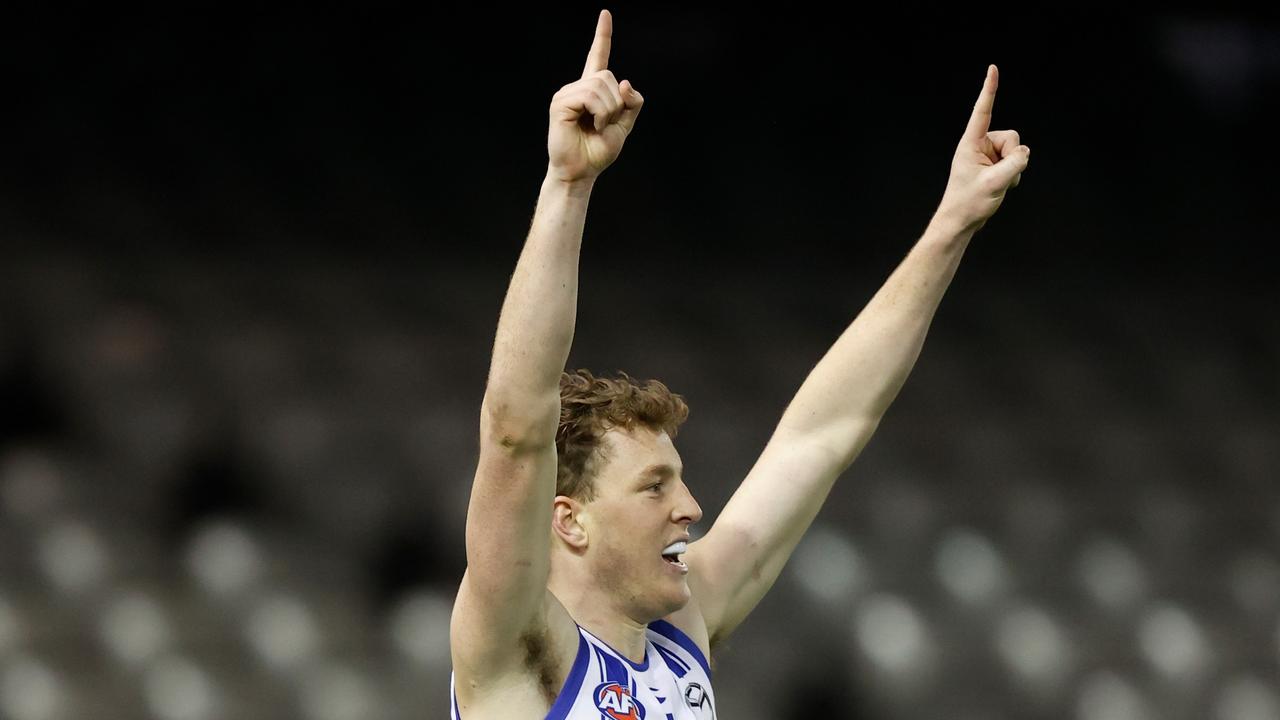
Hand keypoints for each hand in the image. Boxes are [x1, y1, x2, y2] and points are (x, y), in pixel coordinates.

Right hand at [546, 10, 643, 184]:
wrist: (581, 172)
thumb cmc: (598, 151)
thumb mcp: (625, 126)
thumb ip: (632, 103)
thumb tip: (624, 82)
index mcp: (592, 90)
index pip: (598, 57)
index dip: (603, 36)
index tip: (606, 14)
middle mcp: (577, 87)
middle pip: (608, 76)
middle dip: (617, 102)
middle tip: (606, 123)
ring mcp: (567, 94)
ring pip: (600, 85)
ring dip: (609, 110)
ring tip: (598, 126)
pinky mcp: (560, 104)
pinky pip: (589, 97)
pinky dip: (600, 113)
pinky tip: (592, 125)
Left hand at [935, 65, 1029, 233]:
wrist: (961, 222)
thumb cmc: (969, 203)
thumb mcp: (995, 183)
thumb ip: (1015, 164)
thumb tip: (1024, 153)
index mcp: (970, 143)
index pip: (982, 111)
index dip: (989, 89)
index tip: (992, 69)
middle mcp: (979, 144)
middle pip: (1011, 137)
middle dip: (1013, 157)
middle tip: (998, 177)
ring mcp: (987, 154)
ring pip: (1016, 151)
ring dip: (1013, 169)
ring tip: (996, 184)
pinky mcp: (994, 164)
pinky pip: (1015, 162)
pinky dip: (1012, 175)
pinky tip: (999, 186)